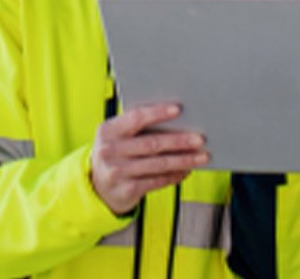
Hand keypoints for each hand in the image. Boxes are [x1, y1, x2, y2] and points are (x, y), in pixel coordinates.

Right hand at [89, 103, 207, 214]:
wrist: (98, 187)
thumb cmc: (116, 153)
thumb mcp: (116, 137)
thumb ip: (136, 127)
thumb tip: (177, 120)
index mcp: (108, 131)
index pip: (136, 118)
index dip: (158, 113)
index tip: (178, 110)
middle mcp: (110, 151)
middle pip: (152, 143)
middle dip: (179, 141)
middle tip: (200, 139)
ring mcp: (117, 172)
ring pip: (159, 164)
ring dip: (183, 160)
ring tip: (201, 157)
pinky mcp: (127, 190)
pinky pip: (157, 181)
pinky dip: (175, 175)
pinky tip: (186, 170)